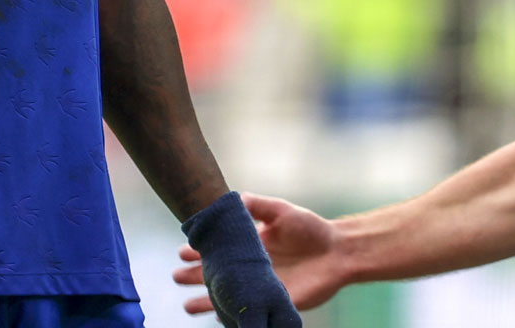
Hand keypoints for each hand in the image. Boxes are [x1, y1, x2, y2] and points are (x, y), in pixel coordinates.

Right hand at [174, 193, 326, 320]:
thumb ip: (256, 205)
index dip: (199, 251)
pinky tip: (217, 318)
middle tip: (176, 277)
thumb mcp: (279, 211)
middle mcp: (252, 268)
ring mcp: (261, 287)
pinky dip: (233, 317)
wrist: (338, 251)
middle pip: (218, 275)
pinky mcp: (275, 303)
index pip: (219, 250)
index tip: (181, 251)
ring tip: (187, 306)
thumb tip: (231, 198)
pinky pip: (250, 312)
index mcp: (250, 246)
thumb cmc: (310, 228)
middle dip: (195, 276)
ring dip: (208, 302)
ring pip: (229, 296)